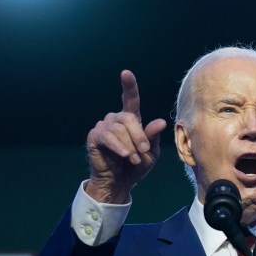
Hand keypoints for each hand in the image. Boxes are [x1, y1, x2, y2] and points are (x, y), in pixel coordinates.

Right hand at [83, 70, 166, 202]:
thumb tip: (161, 121)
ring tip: (133, 158)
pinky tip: (124, 154)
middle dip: (139, 135)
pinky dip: (118, 146)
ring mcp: (104, 126)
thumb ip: (153, 137)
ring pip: (119, 129)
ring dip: (129, 145)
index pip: (130, 99)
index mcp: (131, 120)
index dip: (129, 85)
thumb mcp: (150, 152)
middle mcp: (116, 119)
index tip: (125, 73)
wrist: (120, 182)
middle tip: (143, 151)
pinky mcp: (94, 137)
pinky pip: (107, 136)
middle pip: (128, 118)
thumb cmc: (136, 166)